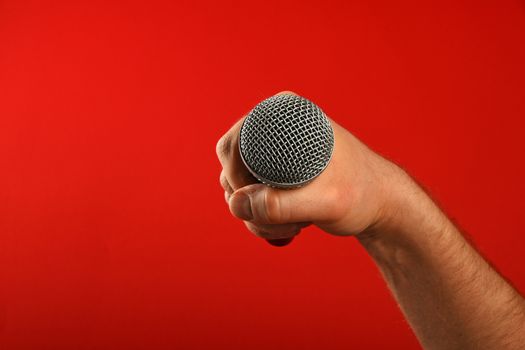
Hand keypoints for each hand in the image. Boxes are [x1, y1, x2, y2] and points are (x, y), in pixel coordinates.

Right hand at [216, 91, 401, 244]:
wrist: (378, 204)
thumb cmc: (360, 194)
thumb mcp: (326, 202)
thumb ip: (280, 205)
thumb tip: (236, 203)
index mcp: (284, 115)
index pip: (233, 146)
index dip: (238, 181)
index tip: (266, 206)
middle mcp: (272, 128)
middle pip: (230, 169)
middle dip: (250, 204)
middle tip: (287, 220)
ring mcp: (270, 153)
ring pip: (237, 188)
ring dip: (258, 216)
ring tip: (297, 222)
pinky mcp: (272, 174)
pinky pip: (248, 199)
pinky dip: (262, 219)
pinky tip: (293, 223)